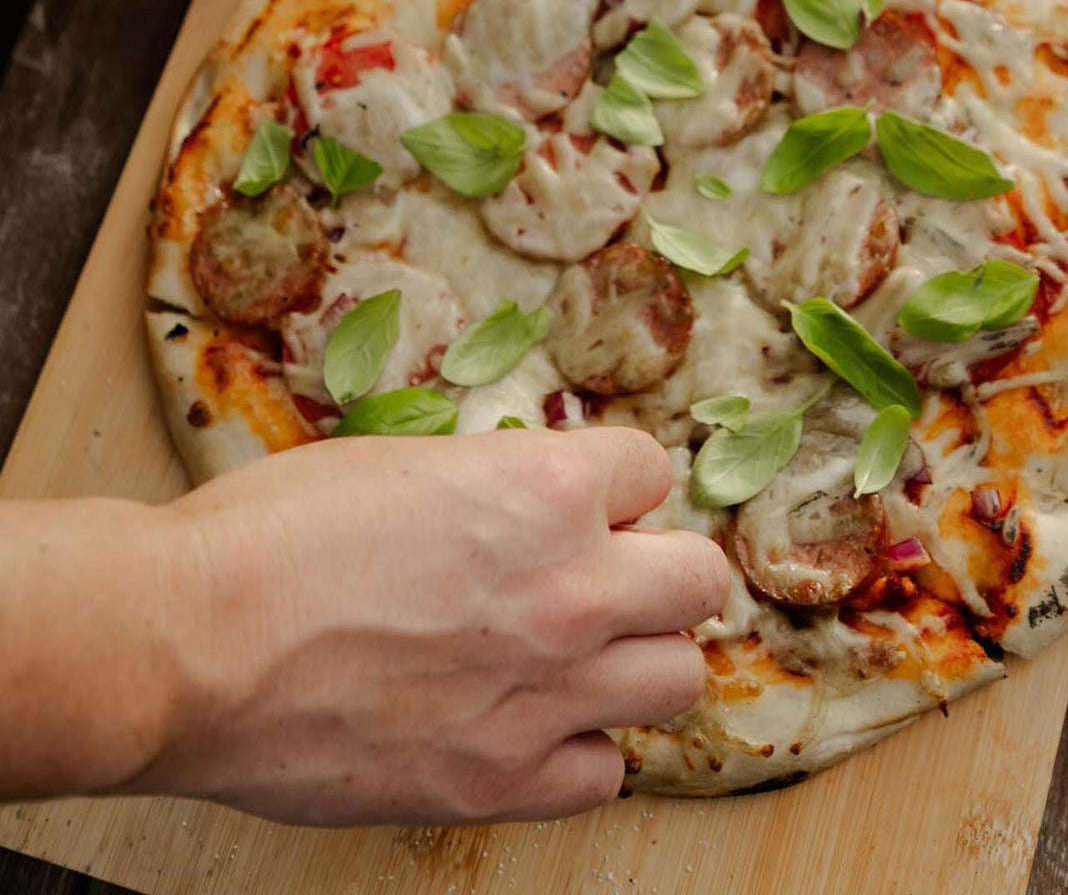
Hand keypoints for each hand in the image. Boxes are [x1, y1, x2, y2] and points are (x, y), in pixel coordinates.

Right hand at [134, 429, 727, 825]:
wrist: (189, 645)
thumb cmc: (270, 538)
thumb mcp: (400, 464)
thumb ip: (491, 486)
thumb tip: (527, 507)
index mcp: (541, 489)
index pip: (651, 469)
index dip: (615, 483)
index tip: (590, 502)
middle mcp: (568, 589)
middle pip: (699, 580)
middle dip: (660, 570)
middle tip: (611, 577)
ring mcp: (545, 693)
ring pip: (677, 679)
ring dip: (635, 660)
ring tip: (578, 654)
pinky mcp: (501, 782)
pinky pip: (604, 772)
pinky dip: (579, 748)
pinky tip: (531, 725)